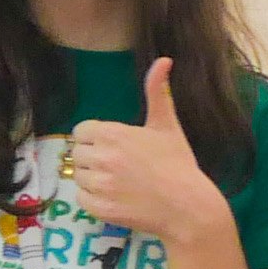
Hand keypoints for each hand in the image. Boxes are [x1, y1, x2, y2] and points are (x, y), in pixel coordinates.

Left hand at [62, 61, 232, 249]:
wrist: (189, 207)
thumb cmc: (179, 164)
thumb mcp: (168, 126)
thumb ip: (158, 92)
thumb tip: (164, 60)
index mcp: (114, 134)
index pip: (81, 131)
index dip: (96, 139)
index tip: (116, 148)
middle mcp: (102, 158)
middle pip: (77, 154)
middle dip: (93, 159)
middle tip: (119, 168)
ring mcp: (100, 185)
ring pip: (78, 177)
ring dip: (93, 180)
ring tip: (119, 184)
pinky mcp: (100, 208)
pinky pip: (81, 199)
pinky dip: (94, 200)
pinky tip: (116, 198)